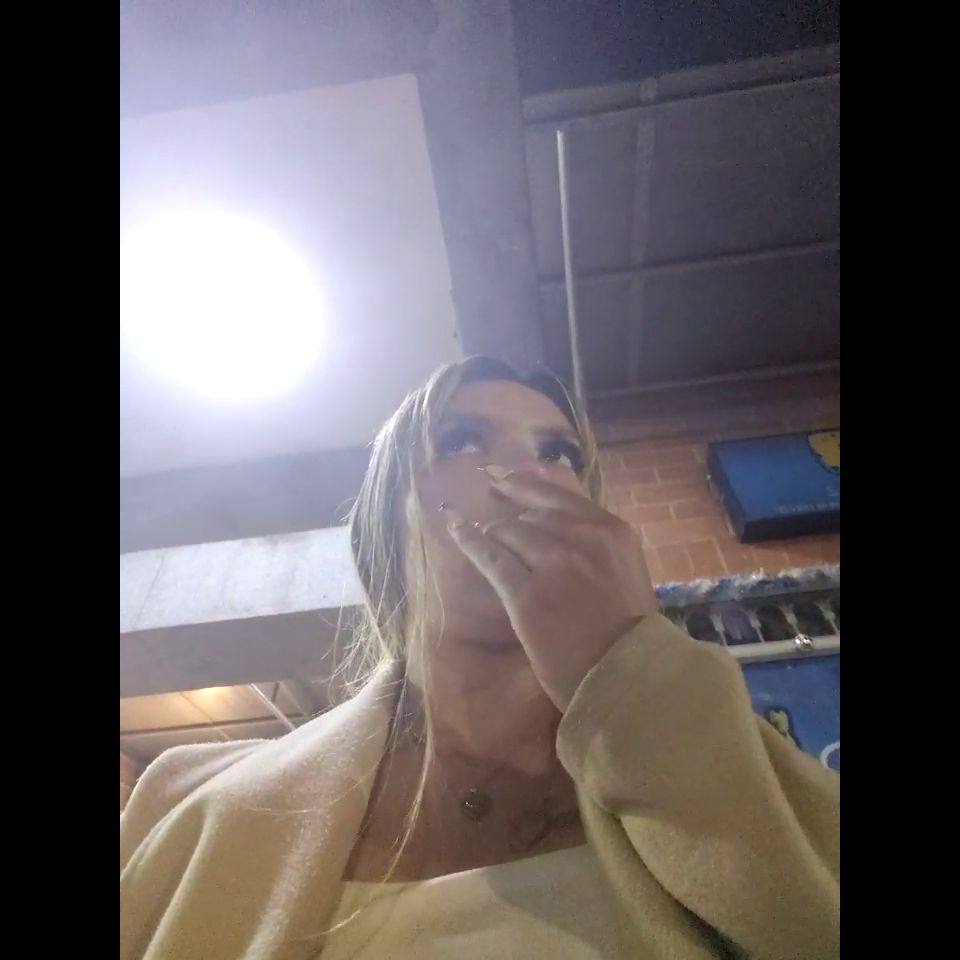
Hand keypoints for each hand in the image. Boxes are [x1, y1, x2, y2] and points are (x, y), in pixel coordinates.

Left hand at [447, 472, 658, 710]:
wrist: (628, 677)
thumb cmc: (631, 636)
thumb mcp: (626, 573)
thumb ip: (596, 546)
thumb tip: (555, 528)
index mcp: (612, 531)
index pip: (560, 496)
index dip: (525, 486)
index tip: (503, 480)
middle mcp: (582, 538)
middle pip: (531, 514)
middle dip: (513, 522)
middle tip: (498, 528)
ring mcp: (553, 564)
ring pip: (508, 531)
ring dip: (494, 536)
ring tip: (485, 540)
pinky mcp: (526, 595)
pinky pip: (490, 557)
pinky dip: (468, 540)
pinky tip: (455, 529)